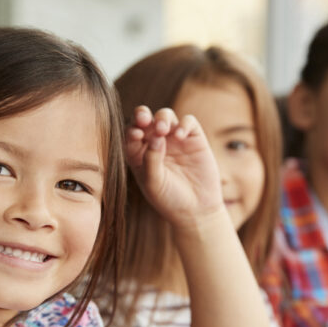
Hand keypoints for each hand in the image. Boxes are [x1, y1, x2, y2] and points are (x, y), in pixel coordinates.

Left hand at [125, 106, 223, 228]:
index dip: (131, 129)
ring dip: (162, 118)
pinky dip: (184, 124)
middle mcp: (155, 143)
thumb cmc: (169, 200)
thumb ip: (151, 160)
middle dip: (142, 115)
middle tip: (144, 119)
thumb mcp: (154, 183)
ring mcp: (175, 140)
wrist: (196, 211)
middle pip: (146, 119)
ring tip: (162, 129)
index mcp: (139, 154)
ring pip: (166, 116)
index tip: (136, 135)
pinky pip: (189, 122)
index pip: (131, 134)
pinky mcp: (194, 139)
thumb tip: (155, 136)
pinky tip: (180, 136)